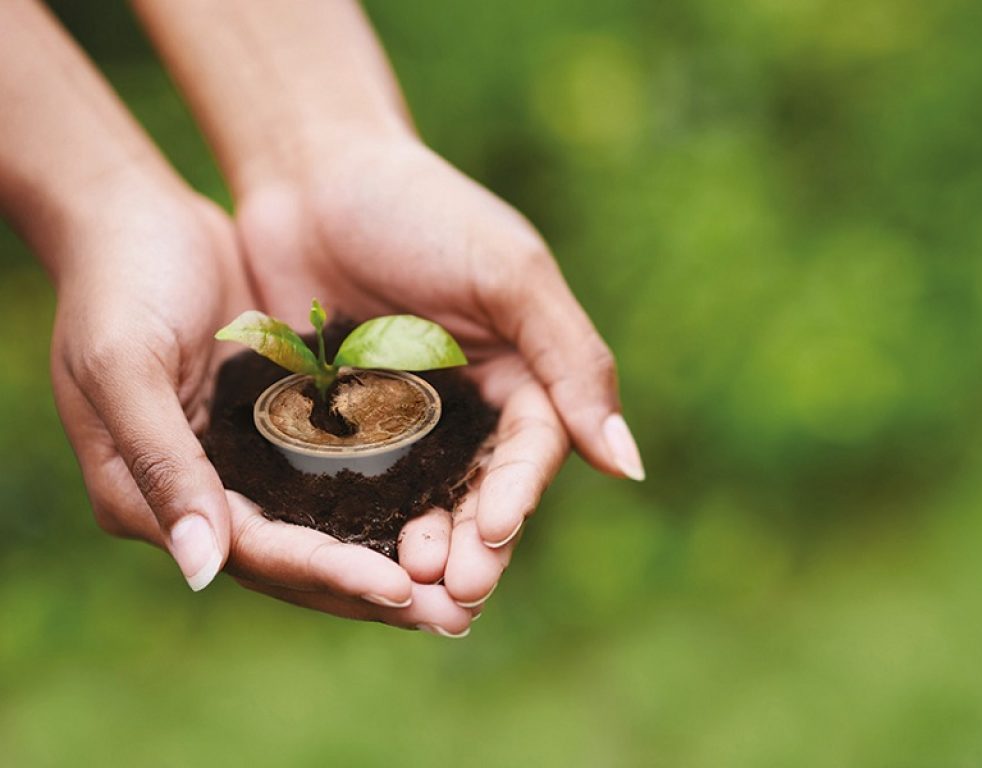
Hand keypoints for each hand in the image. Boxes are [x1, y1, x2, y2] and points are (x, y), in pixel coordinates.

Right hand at [49, 182, 472, 633]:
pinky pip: (337, 476)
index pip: (255, 553)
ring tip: (465, 578)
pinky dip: (387, 498)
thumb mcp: (124, 366)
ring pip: (326, 529)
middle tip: (455, 614)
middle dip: (376, 589)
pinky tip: (442, 507)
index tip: (401, 590)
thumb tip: (203, 570)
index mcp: (150, 498)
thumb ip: (162, 463)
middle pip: (298, 561)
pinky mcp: (278, 428)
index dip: (328, 573)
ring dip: (392, 555)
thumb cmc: (115, 284)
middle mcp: (202, 495)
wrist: (132, 219)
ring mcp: (242, 465)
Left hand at [236, 135, 644, 608]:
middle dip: (469, 546)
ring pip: (417, 502)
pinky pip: (351, 485)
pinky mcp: (338, 424)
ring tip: (404, 593)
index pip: (531, 451)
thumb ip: (571, 361)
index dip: (515, 496)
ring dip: (416, 550)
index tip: (492, 534)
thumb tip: (629, 464)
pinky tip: (344, 558)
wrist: (311, 170)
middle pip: (477, 492)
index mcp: (520, 372)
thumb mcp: (509, 274)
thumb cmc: (420, 208)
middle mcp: (466, 407)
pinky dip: (355, 526)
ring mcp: (400, 420)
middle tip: (451, 597)